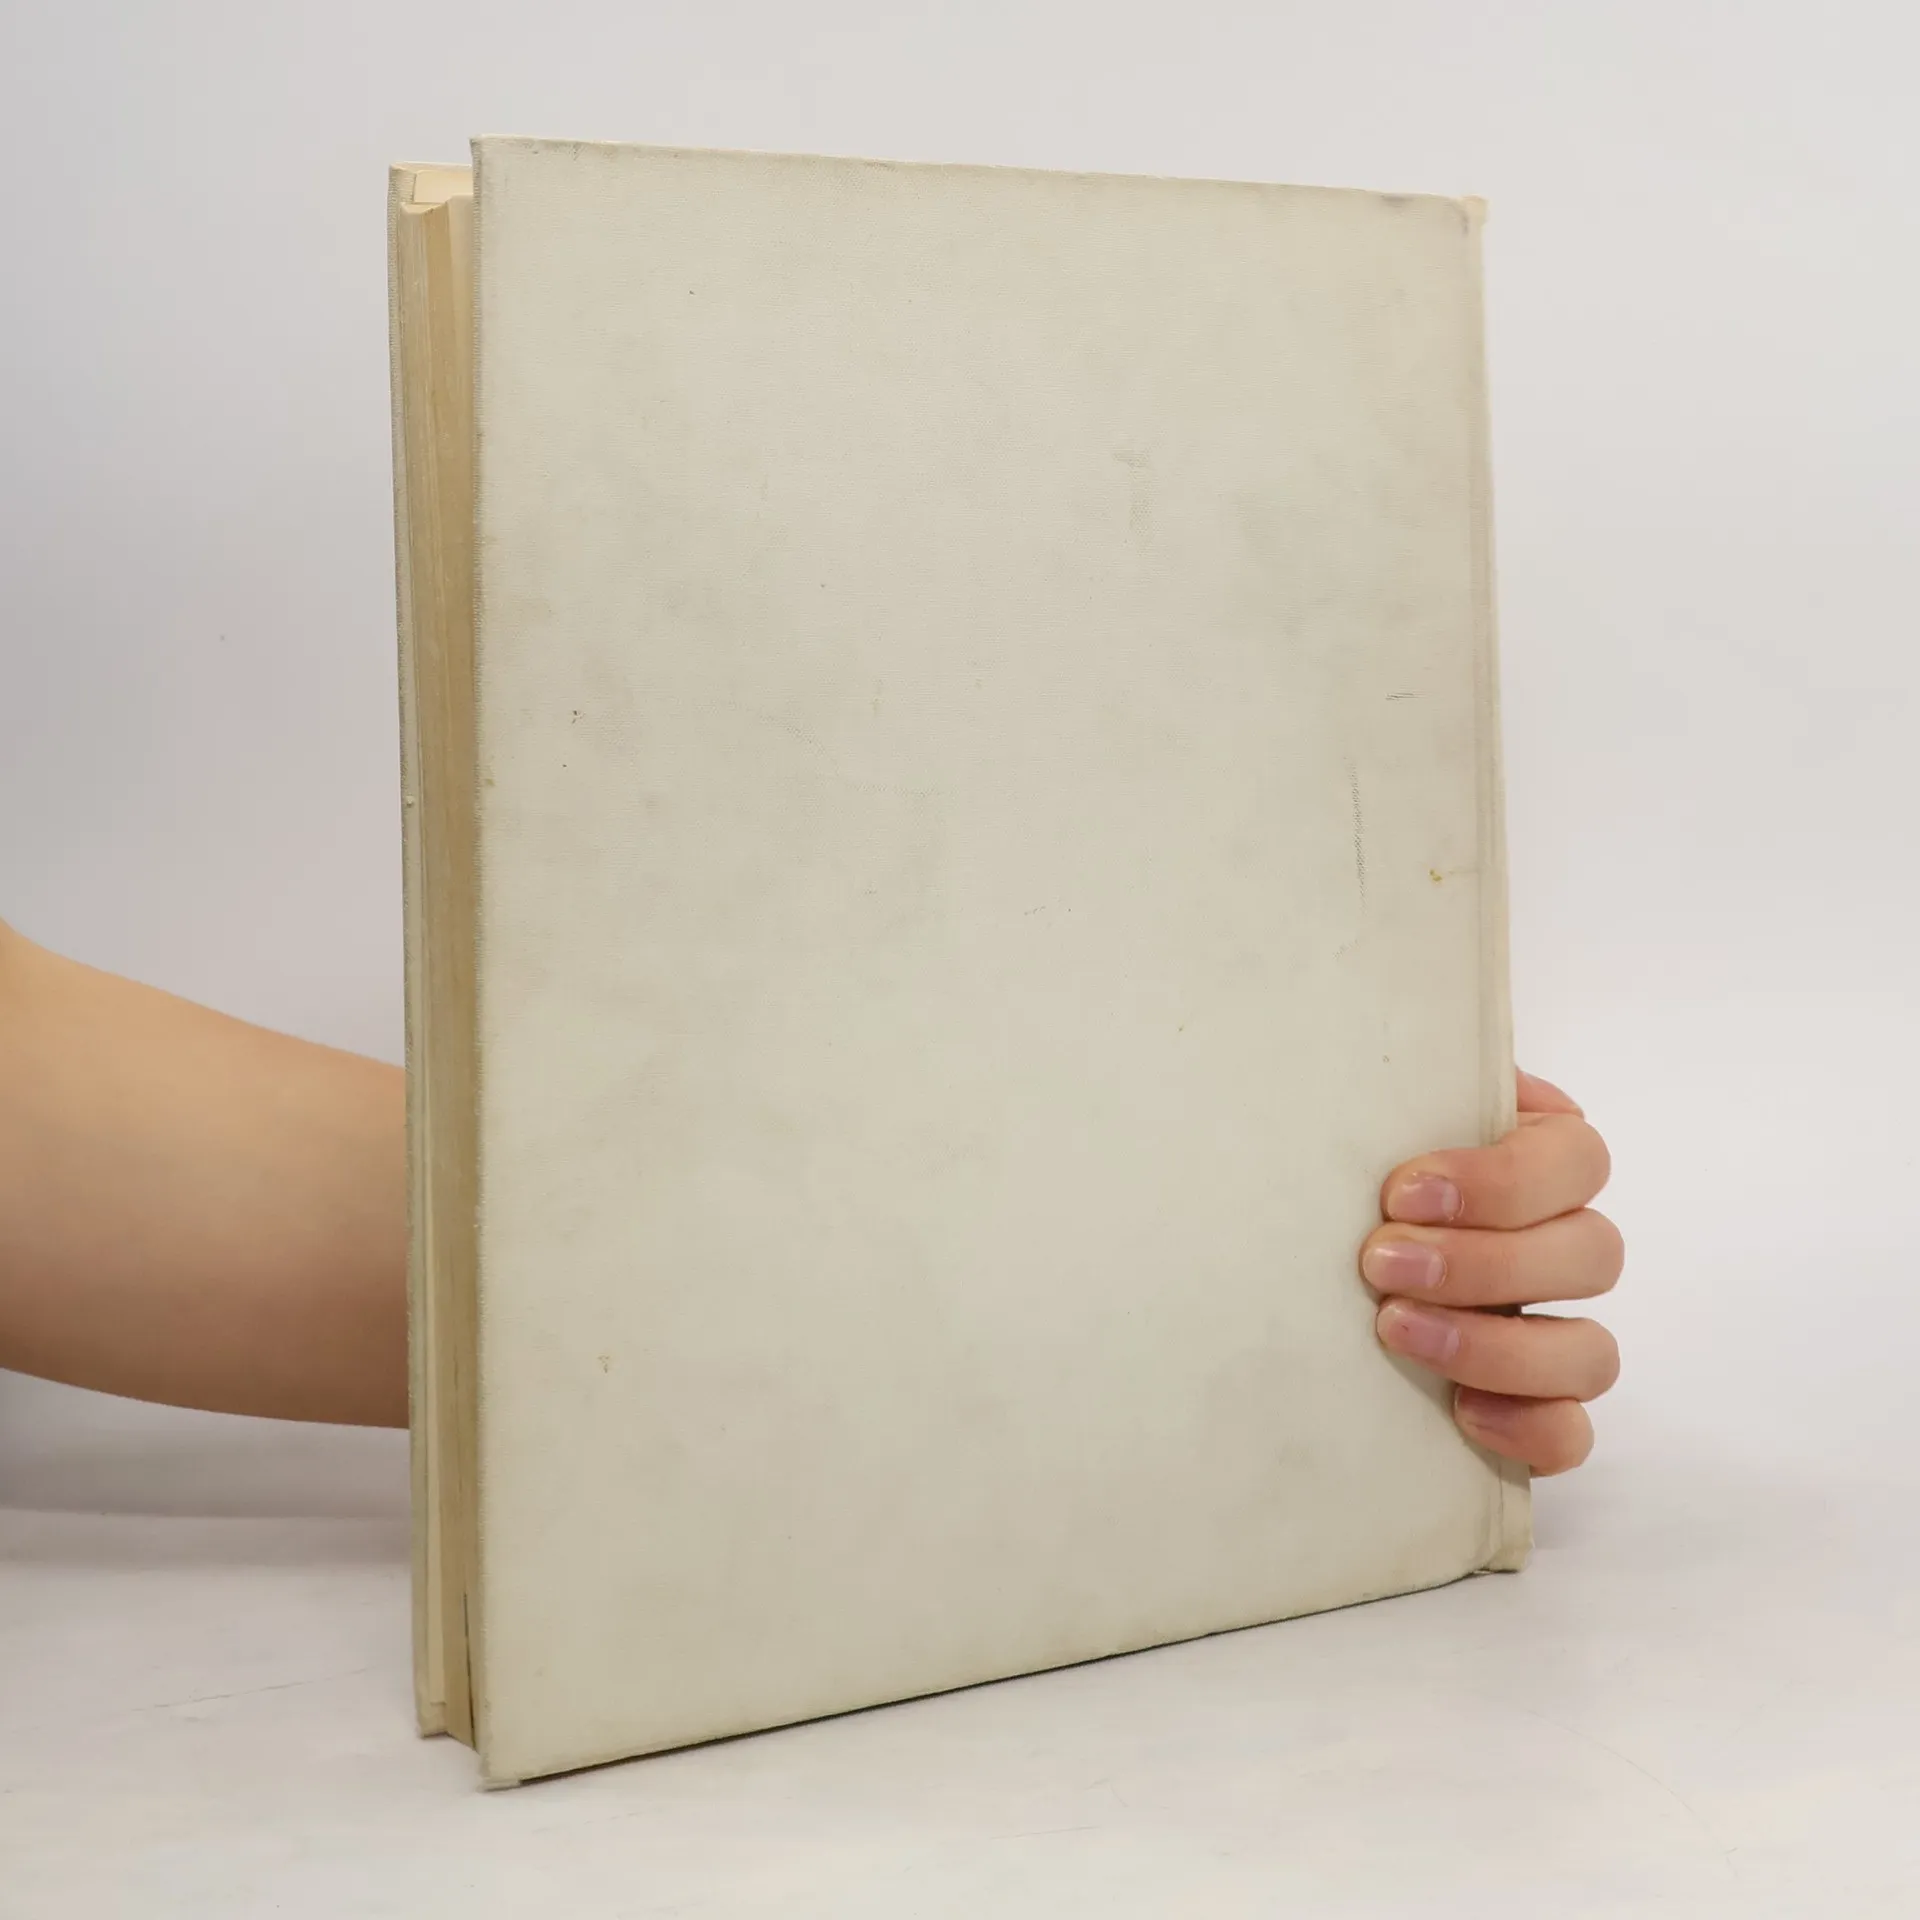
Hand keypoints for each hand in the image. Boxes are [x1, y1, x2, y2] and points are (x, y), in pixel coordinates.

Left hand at [1361, 1070, 1620, 1474]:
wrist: (1274, 1259)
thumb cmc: (1333, 1166)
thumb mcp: (1362, 1110)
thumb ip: (1397, 1084)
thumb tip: (1391, 1055)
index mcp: (1533, 1159)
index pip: (1576, 1160)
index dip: (1503, 1181)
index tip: (1403, 1190)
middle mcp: (1557, 1243)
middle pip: (1592, 1254)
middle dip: (1486, 1262)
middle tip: (1381, 1260)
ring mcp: (1552, 1330)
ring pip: (1591, 1350)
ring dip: (1497, 1345)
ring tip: (1396, 1329)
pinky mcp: (1531, 1408)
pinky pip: (1573, 1433)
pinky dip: (1531, 1428)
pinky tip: (1461, 1412)